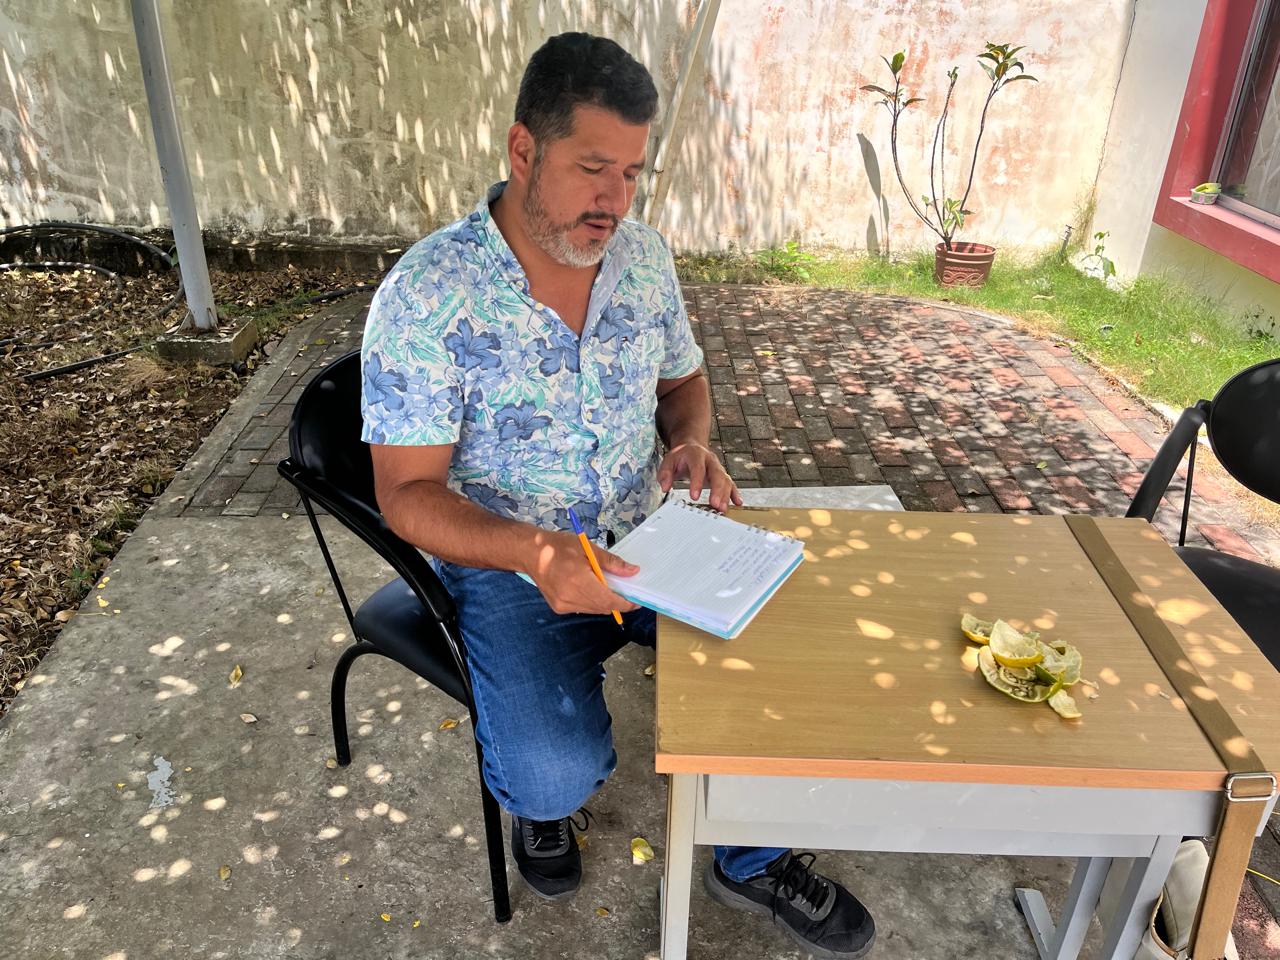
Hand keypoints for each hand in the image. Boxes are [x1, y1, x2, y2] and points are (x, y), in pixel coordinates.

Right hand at [523, 528, 639, 615]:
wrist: (530, 553)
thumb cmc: (558, 546)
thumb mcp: (587, 548)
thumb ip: (611, 563)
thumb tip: (632, 571)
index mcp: (578, 581)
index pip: (608, 600)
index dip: (625, 604)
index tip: (636, 602)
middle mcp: (569, 597)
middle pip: (602, 607)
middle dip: (617, 603)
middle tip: (627, 594)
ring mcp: (563, 604)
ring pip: (593, 610)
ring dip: (604, 602)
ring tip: (610, 589)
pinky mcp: (558, 607)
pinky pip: (582, 608)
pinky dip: (592, 602)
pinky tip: (592, 589)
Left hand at [657, 442, 742, 511]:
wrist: (692, 447)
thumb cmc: (681, 456)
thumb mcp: (669, 460)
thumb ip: (665, 473)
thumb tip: (665, 487)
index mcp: (696, 455)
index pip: (698, 468)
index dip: (697, 483)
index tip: (694, 496)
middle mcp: (710, 460)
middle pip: (717, 474)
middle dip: (717, 490)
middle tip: (715, 505)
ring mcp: (718, 468)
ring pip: (725, 480)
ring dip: (726, 495)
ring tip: (722, 509)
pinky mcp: (722, 475)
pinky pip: (730, 484)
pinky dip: (734, 493)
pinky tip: (737, 502)